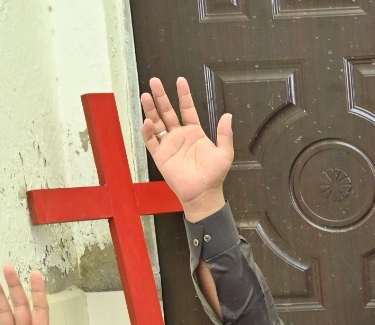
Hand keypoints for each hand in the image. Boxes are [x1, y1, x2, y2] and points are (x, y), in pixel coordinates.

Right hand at [140, 76, 234, 221]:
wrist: (203, 194)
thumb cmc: (214, 175)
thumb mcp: (224, 153)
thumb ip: (225, 134)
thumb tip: (228, 115)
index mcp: (195, 132)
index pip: (187, 109)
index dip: (184, 95)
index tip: (180, 81)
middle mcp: (180, 135)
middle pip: (168, 111)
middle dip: (161, 96)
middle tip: (155, 81)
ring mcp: (169, 144)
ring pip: (157, 122)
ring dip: (151, 109)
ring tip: (146, 95)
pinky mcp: (160, 155)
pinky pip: (151, 140)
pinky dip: (148, 131)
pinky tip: (148, 122)